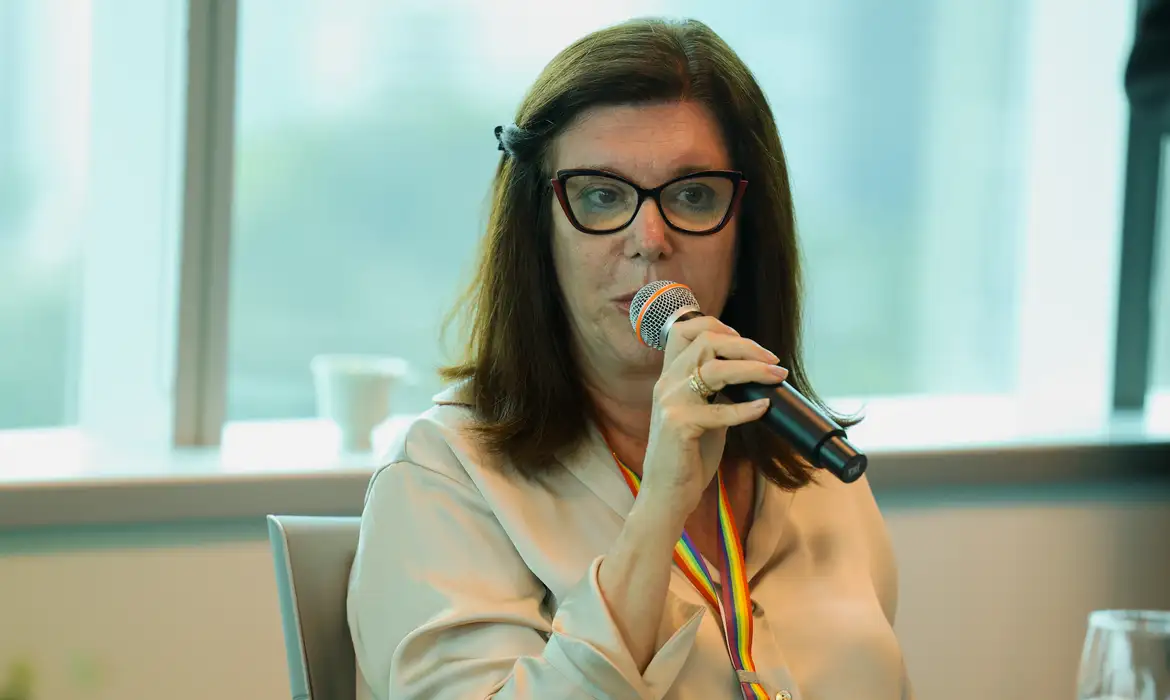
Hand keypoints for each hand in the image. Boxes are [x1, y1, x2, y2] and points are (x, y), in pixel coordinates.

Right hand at [638, 315, 788, 518]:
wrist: (666, 492)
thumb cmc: (688, 454)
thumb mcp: (701, 412)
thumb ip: (716, 391)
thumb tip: (753, 375)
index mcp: (670, 376)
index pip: (684, 330)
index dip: (716, 325)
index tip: (744, 340)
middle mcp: (666, 383)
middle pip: (706, 342)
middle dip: (746, 345)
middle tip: (773, 360)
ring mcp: (670, 403)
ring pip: (714, 369)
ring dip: (752, 369)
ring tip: (776, 375)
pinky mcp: (679, 426)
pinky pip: (720, 411)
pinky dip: (747, 408)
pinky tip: (764, 407)